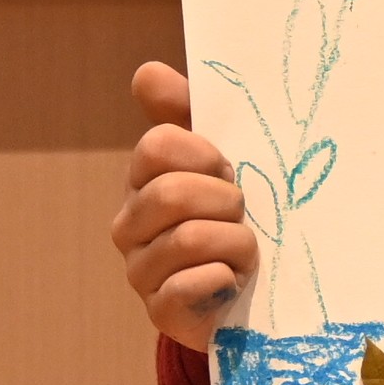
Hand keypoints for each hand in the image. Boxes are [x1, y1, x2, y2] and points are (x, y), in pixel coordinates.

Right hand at [115, 62, 258, 343]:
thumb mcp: (218, 161)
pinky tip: (233, 283)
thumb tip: (147, 71)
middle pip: (172, 193)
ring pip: (189, 239)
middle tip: (243, 214)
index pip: (157, 147)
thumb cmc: (234, 216)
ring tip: (247, 252)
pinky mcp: (161, 313)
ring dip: (235, 243)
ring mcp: (141, 272)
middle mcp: (130, 225)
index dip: (203, 154)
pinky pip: (189, 286)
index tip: (227, 168)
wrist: (253, 295)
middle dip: (225, 200)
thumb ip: (185, 112)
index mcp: (142, 180)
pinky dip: (223, 281)